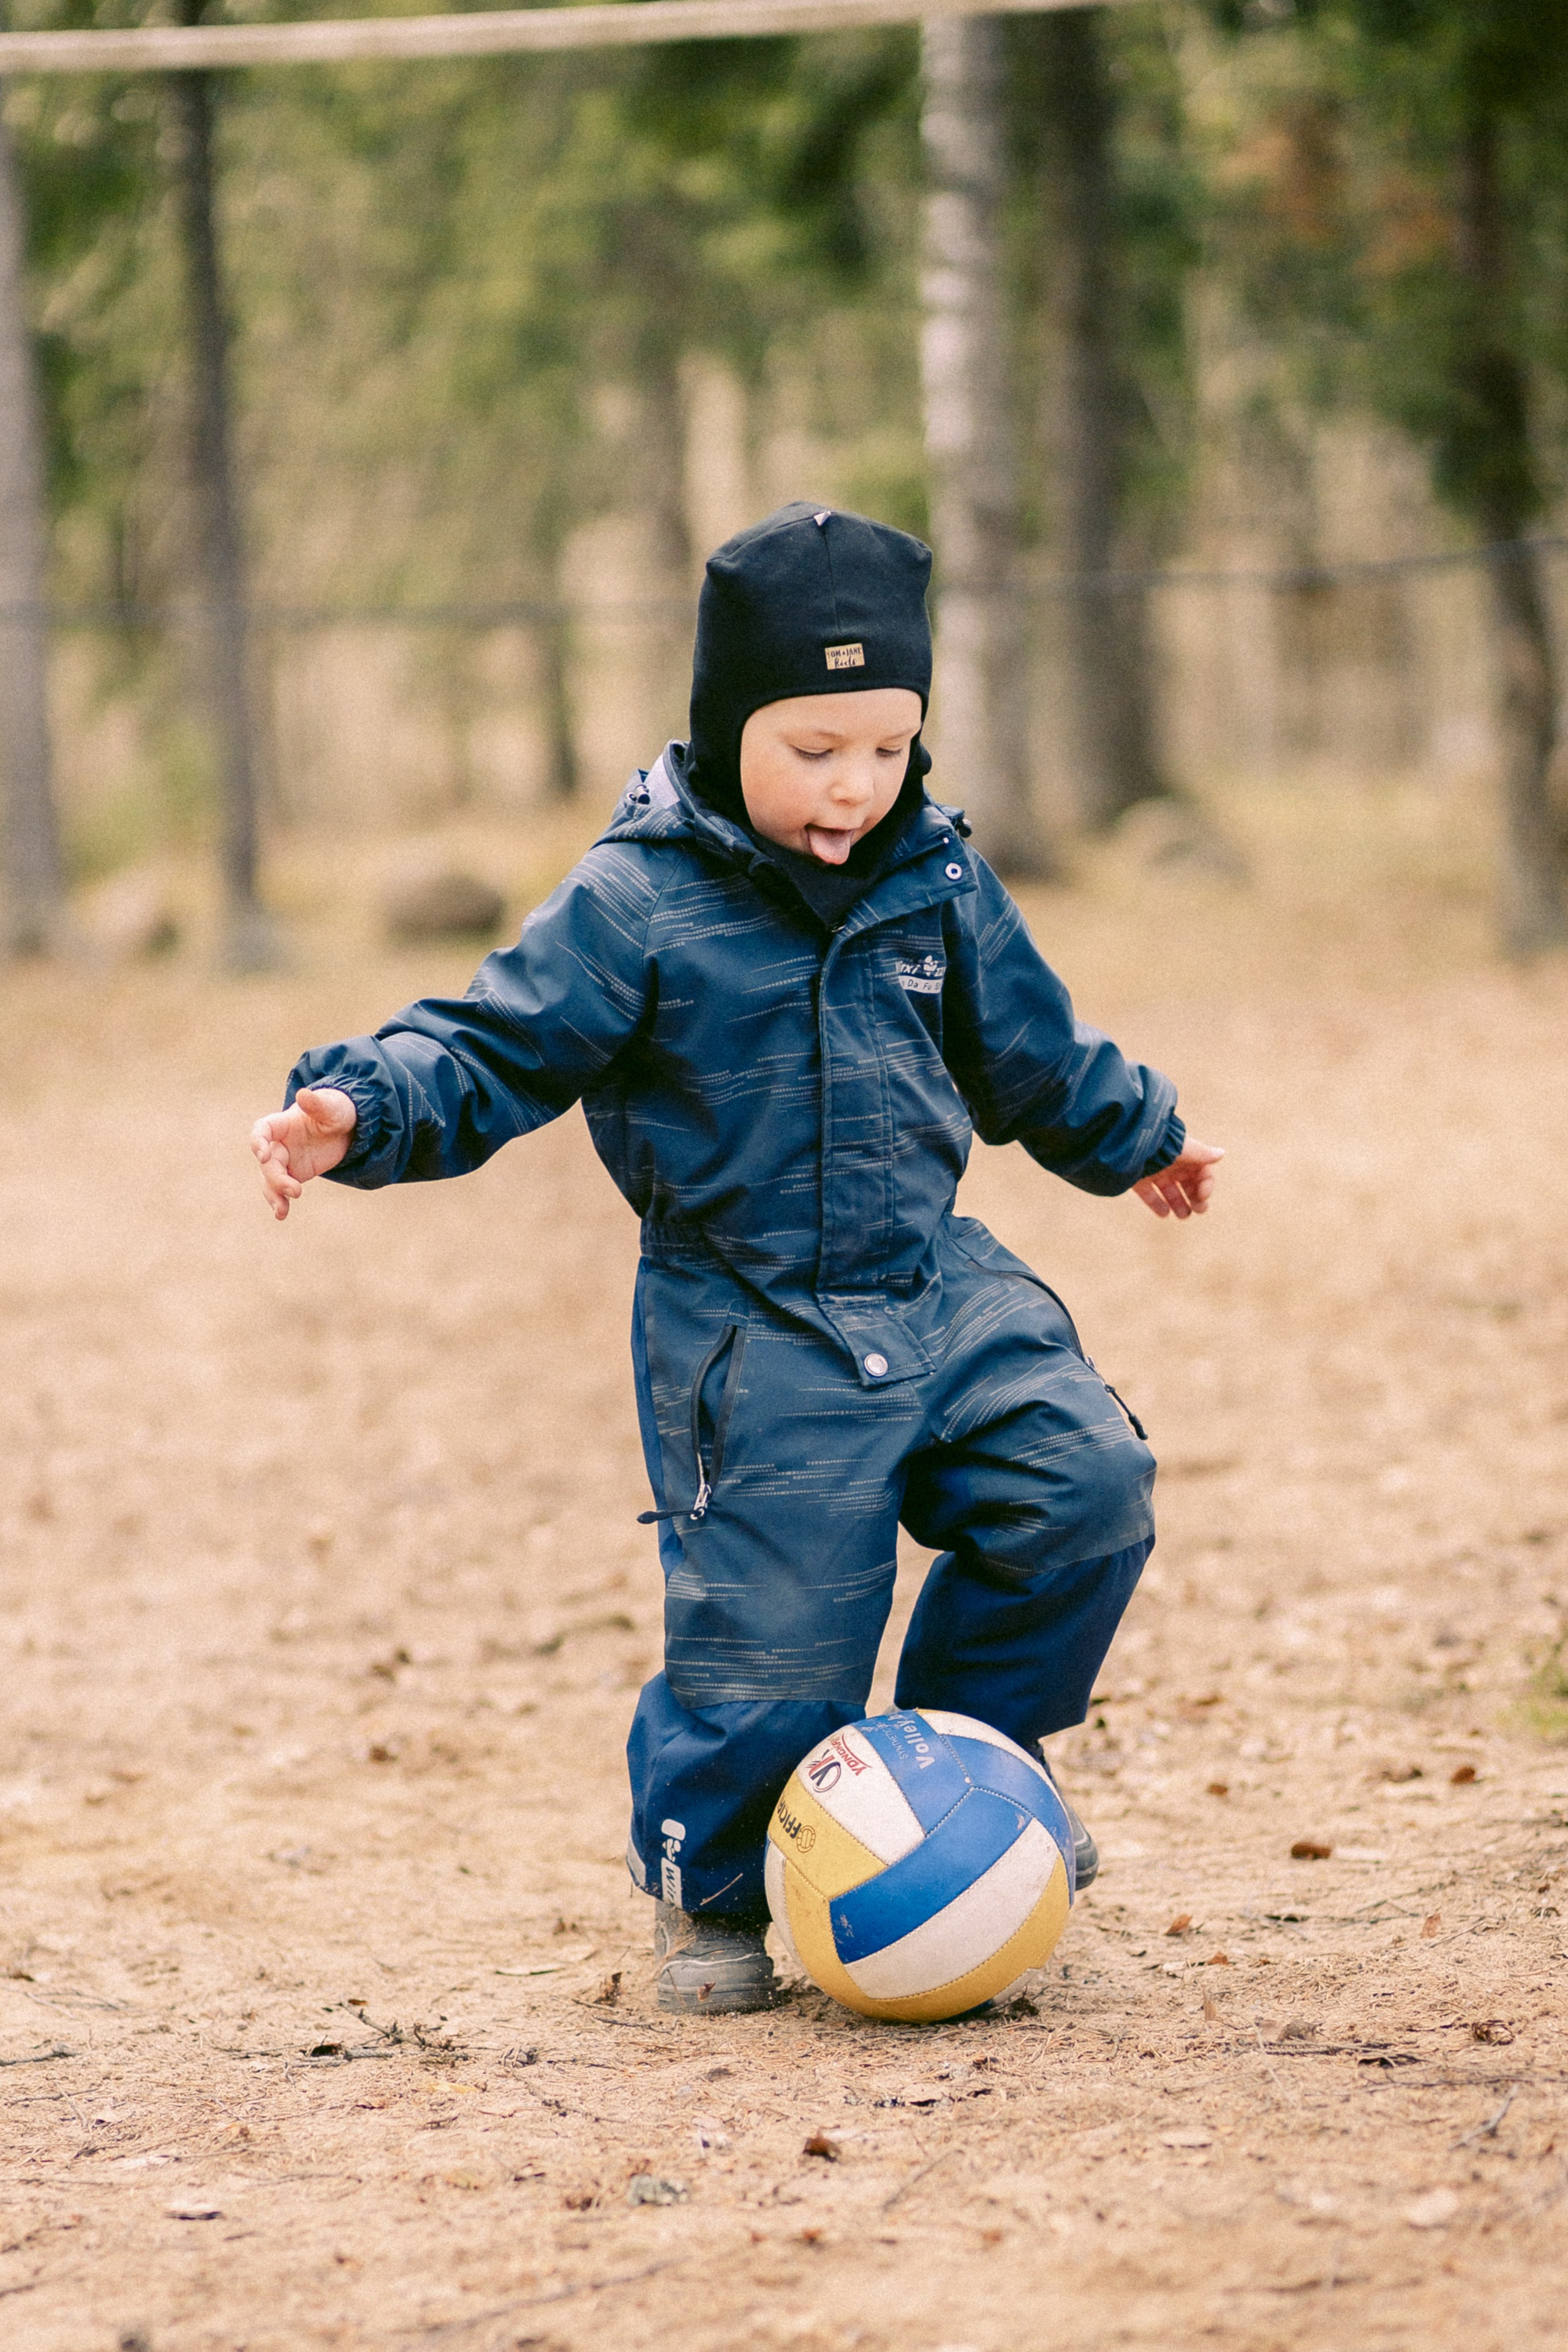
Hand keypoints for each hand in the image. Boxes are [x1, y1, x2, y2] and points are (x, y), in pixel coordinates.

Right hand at [250, 1086, 357, 1220]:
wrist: (348, 1128)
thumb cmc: (337, 1111)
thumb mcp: (333, 1108)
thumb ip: (318, 1104)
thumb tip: (303, 1094)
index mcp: (283, 1123)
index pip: (262, 1130)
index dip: (258, 1142)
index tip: (263, 1155)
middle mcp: (279, 1143)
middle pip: (268, 1162)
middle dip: (276, 1177)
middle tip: (295, 1190)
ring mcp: (285, 1161)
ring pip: (270, 1179)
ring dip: (273, 1194)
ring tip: (282, 1211)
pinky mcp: (295, 1174)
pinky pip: (282, 1190)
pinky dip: (280, 1201)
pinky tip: (281, 1215)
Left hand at [1133, 1137, 1223, 1220]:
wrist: (1131, 1143)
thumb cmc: (1162, 1143)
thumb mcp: (1185, 1149)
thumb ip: (1202, 1154)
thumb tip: (1221, 1153)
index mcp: (1186, 1155)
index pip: (1202, 1173)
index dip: (1206, 1185)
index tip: (1202, 1196)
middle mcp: (1172, 1164)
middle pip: (1187, 1183)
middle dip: (1195, 1197)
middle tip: (1199, 1209)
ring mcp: (1155, 1172)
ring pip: (1170, 1191)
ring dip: (1178, 1204)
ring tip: (1183, 1215)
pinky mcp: (1139, 1179)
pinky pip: (1149, 1195)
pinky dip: (1157, 1204)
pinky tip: (1164, 1214)